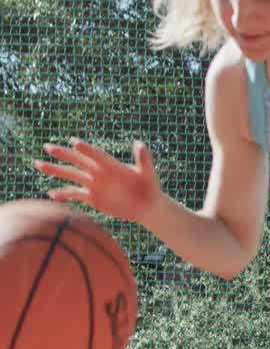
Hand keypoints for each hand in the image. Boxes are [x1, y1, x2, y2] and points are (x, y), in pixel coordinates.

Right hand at [34, 139, 161, 222]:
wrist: (147, 206)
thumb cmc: (150, 188)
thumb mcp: (149, 174)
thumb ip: (144, 159)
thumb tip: (140, 143)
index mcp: (112, 165)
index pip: (97, 155)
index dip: (86, 149)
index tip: (73, 142)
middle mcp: (100, 172)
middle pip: (79, 161)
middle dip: (63, 154)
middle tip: (47, 147)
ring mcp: (94, 184)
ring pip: (71, 175)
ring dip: (55, 170)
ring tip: (38, 164)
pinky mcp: (92, 197)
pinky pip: (74, 193)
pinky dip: (63, 193)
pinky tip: (51, 194)